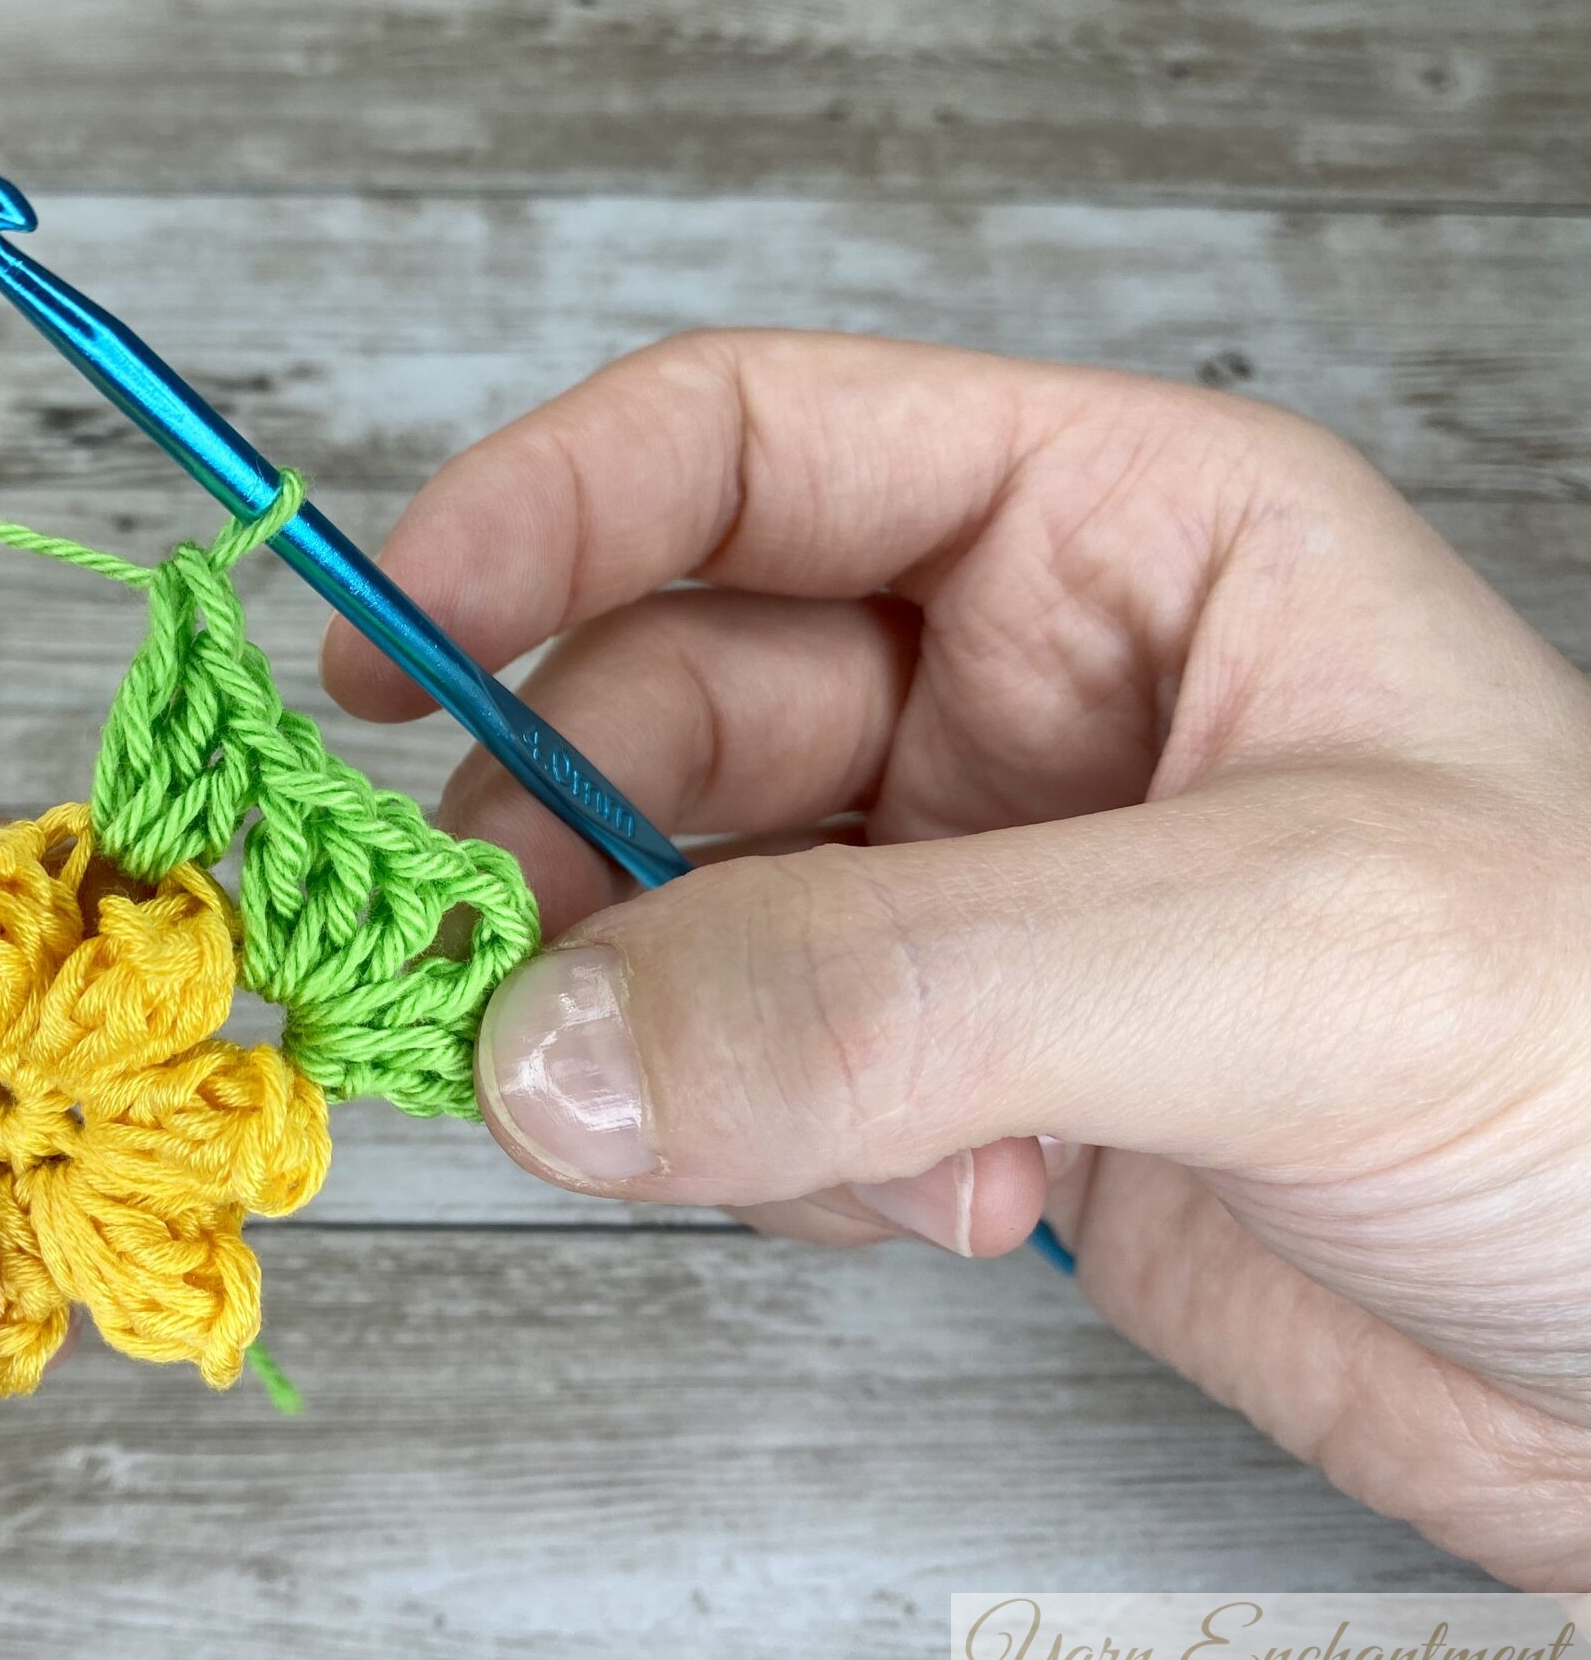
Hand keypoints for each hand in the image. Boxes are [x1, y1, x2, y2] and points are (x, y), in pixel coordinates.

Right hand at [324, 331, 1590, 1588]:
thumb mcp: (1285, 960)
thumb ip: (899, 988)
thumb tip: (551, 1044)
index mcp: (1113, 533)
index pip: (746, 452)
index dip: (540, 519)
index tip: (376, 647)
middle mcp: (1021, 694)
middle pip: (664, 702)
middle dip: (571, 837)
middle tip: (499, 974)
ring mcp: (977, 893)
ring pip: (677, 908)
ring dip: (677, 1027)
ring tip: (823, 1137)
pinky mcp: (962, 1080)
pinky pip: (741, 1077)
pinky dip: (770, 1156)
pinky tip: (946, 1206)